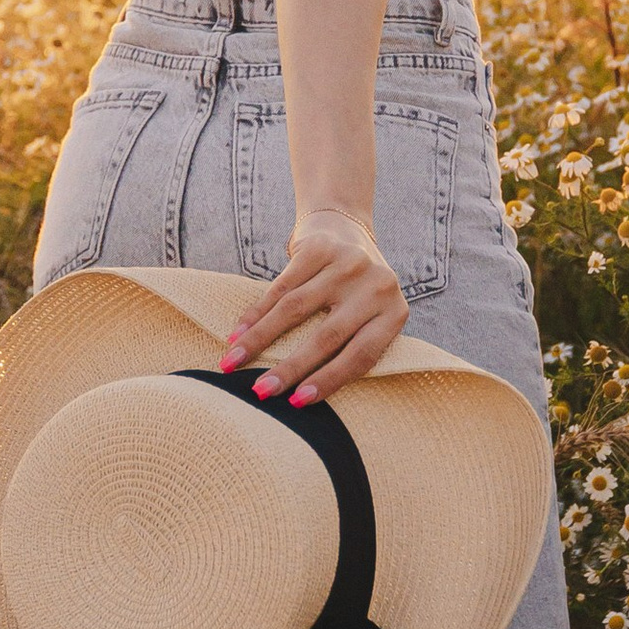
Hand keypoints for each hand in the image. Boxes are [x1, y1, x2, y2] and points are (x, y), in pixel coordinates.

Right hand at [221, 206, 407, 406]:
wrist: (343, 225)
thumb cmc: (352, 289)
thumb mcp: (366, 314)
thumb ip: (349, 344)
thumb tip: (301, 394)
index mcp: (394, 313)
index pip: (361, 356)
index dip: (328, 381)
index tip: (297, 402)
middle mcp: (377, 287)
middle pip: (328, 336)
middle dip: (291, 369)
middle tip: (261, 392)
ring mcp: (348, 263)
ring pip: (295, 310)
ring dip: (259, 341)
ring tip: (233, 363)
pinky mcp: (319, 248)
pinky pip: (279, 287)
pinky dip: (255, 314)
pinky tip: (237, 335)